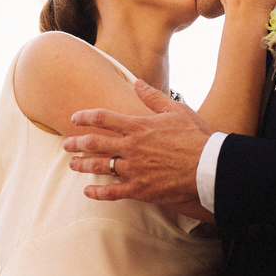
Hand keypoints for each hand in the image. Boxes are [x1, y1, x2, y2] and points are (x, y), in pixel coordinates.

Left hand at [64, 80, 213, 219]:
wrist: (209, 167)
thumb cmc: (196, 137)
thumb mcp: (176, 110)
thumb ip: (153, 97)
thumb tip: (137, 82)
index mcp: (138, 126)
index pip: (103, 118)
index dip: (85, 117)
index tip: (74, 118)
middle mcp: (131, 147)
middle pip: (95, 143)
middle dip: (76, 143)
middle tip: (66, 144)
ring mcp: (134, 169)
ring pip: (100, 166)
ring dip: (82, 165)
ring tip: (71, 164)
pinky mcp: (140, 189)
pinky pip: (113, 192)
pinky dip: (98, 192)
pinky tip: (87, 191)